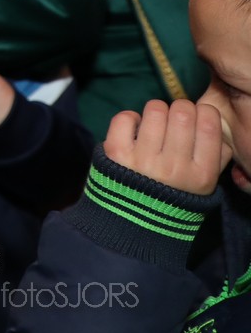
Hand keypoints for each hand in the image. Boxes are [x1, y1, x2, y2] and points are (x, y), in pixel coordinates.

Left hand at [104, 99, 230, 196]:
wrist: (132, 223)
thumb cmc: (173, 197)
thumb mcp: (205, 185)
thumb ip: (216, 156)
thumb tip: (211, 122)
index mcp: (202, 174)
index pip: (210, 123)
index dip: (203, 112)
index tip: (197, 118)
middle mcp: (174, 167)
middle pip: (182, 112)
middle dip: (179, 109)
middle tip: (174, 119)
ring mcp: (144, 160)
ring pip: (155, 110)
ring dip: (155, 112)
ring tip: (154, 125)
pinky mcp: (116, 154)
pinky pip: (125, 118)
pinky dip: (129, 118)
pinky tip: (134, 130)